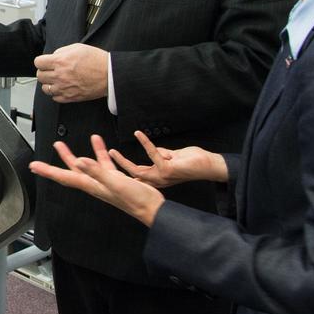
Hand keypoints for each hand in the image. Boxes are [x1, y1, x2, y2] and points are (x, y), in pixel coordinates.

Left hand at [30, 134, 163, 225]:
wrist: (152, 208)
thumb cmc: (134, 200)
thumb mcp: (114, 182)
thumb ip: (96, 171)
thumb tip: (79, 162)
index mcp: (90, 185)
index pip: (64, 176)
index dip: (48, 171)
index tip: (34, 166)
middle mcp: (94, 184)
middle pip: (70, 170)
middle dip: (58, 160)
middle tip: (51, 149)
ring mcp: (104, 181)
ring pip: (85, 165)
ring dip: (76, 154)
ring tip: (65, 144)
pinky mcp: (115, 179)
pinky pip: (103, 163)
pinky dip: (99, 153)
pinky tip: (99, 144)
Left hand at [33, 43, 108, 101]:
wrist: (109, 74)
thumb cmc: (96, 60)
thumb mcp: (77, 47)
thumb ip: (61, 51)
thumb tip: (53, 56)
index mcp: (60, 61)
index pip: (38, 63)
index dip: (42, 62)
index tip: (45, 63)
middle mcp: (60, 75)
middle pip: (40, 76)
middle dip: (44, 72)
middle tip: (51, 71)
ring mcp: (64, 88)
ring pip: (45, 88)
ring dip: (49, 83)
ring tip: (56, 80)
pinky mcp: (70, 97)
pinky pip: (55, 98)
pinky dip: (56, 93)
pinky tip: (62, 88)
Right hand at [108, 131, 228, 187]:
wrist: (210, 165)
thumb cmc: (194, 161)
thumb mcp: (175, 157)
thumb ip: (164, 154)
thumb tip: (155, 150)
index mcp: (158, 176)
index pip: (136, 176)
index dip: (122, 173)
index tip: (108, 166)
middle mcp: (158, 179)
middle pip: (131, 176)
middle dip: (115, 170)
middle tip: (104, 160)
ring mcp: (162, 176)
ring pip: (136, 170)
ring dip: (121, 160)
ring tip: (111, 151)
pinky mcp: (167, 170)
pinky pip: (152, 153)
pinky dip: (145, 142)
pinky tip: (139, 134)